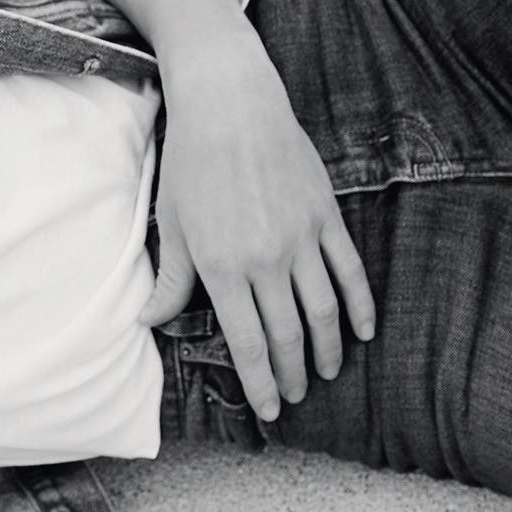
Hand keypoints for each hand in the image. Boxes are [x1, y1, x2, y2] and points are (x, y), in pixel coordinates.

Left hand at [140, 46, 374, 421]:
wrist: (229, 102)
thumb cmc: (191, 161)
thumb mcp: (171, 222)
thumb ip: (171, 280)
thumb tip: (148, 322)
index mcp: (222, 266)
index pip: (247, 343)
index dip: (260, 382)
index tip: (269, 409)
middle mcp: (265, 259)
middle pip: (287, 334)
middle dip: (292, 373)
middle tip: (295, 396)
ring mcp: (301, 237)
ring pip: (323, 310)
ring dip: (328, 349)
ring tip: (327, 373)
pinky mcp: (325, 215)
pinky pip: (350, 270)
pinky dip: (359, 305)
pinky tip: (362, 330)